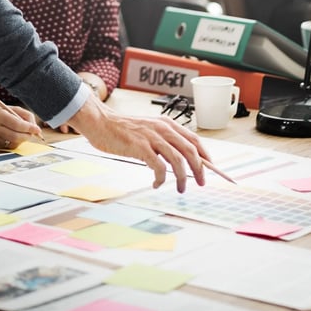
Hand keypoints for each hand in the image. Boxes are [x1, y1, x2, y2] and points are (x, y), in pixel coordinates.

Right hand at [0, 104, 41, 148]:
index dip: (29, 128)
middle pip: (16, 136)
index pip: (17, 124)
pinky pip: (7, 146)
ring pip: (13, 143)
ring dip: (22, 139)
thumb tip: (35, 127)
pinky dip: (14, 142)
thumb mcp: (10, 108)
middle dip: (28, 136)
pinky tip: (11, 136)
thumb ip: (25, 115)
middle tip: (33, 133)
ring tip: (21, 133)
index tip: (37, 129)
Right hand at [66, 96, 209, 191]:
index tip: (210, 168)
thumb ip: (163, 141)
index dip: (205, 155)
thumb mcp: (148, 130)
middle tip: (200, 182)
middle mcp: (163, 128)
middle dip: (200, 169)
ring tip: (180, 188)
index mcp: (167, 124)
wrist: (100, 122)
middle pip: (191, 150)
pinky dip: (161, 179)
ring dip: (182, 178)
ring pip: (178, 160)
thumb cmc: (122, 129)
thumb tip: (179, 160)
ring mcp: (152, 137)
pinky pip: (159, 167)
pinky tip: (157, 184)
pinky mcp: (140, 146)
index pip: (194, 139)